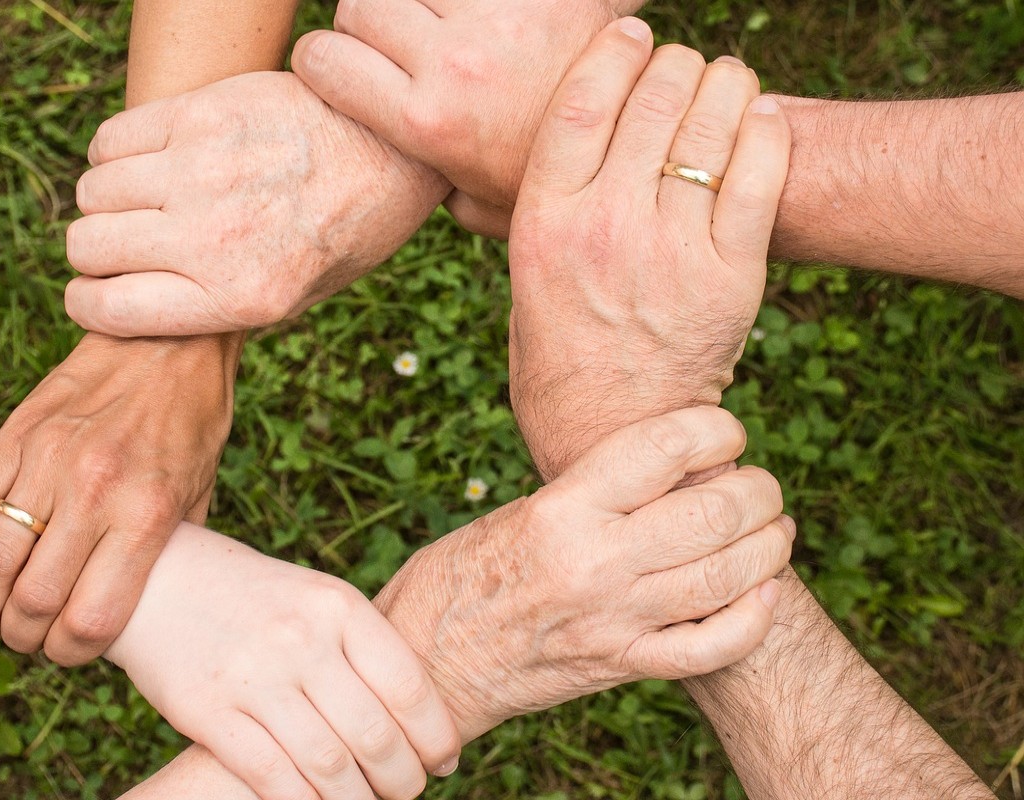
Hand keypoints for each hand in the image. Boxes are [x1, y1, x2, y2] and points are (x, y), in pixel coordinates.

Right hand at [0, 333, 238, 664]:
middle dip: (22, 638)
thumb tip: (137, 610)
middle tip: (26, 638)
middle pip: (32, 601)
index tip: (69, 652)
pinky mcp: (14, 437)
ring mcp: (47, 461)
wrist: (169, 338)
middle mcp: (94, 491)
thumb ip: (167, 553)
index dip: (71, 654)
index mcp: (146, 514)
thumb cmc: (193, 422)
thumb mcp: (200, 494)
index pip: (90, 619)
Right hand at [63, 71, 448, 336]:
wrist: (392, 148)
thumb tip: (136, 308)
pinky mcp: (201, 114)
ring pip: (93, 191)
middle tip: (126, 244)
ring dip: (106, 201)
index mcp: (238, 297)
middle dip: (95, 252)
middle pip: (88, 246)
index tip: (96, 292)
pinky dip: (114, 154)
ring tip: (143, 200)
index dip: (88, 303)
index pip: (106, 309)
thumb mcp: (296, 298)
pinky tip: (149, 160)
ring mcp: (202, 171)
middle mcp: (213, 238)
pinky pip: (111, 139)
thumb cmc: (345, 230)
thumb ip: (217, 308)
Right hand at [106, 524, 460, 799]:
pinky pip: (272, 777)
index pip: (408, 686)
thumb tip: (421, 719)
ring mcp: (253, 676)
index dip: (435, 735)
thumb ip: (362, 648)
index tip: (443, 759)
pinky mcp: (208, 711)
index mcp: (337, 605)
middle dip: (402, 778)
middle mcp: (300, 639)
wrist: (158, 579)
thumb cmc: (255, 598)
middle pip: (375, 735)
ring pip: (329, 766)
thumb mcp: (316, 599)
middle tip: (406, 790)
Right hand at [291, 0, 644, 237]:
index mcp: (426, 122)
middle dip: (366, 23)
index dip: (322, 60)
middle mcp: (453, 64)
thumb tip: (395, 179)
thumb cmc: (551, 181)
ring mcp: (496, 18)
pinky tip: (474, 15)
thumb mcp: (478, 205)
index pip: (322, 59)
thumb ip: (428, 186)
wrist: (641, 147)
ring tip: (436, 24)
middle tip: (396, 45)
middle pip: (361, 5)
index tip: (340, 68)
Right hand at [374, 406, 791, 739]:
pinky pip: (710, 648)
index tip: (726, 431)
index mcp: (561, 509)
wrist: (427, 662)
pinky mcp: (620, 665)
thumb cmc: (461, 575)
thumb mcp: (518, 512)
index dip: (716, 429)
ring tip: (774, 530)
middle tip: (761, 486)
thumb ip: (591, 494)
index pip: (665, 448)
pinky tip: (764, 593)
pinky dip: (753, 619)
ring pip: (726, 576)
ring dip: (769, 547)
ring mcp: (612, 619)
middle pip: (713, 511)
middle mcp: (593, 562)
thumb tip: (669, 468)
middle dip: (759, 491)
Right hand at [507, 22, 791, 479]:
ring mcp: (672, 251)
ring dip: (725, 84)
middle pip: (652, 99)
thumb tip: (506, 163)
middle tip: (683, 65)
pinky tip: (761, 118)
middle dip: (674, 64)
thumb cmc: (559, 357)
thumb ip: (527, 215)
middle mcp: (605, 227)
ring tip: (726, 82)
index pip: (580, 101)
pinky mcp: (731, 277)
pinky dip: (766, 130)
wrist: (613, 436)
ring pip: (711, 125)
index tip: (631, 34)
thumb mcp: (521, 280)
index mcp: (544, 222)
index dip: (612, 52)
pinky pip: (761, 174)